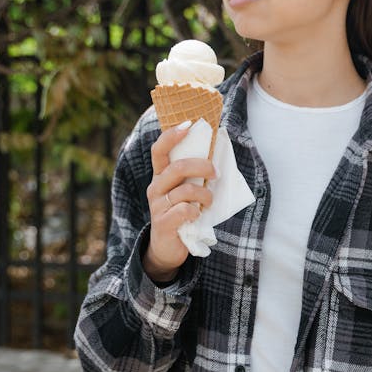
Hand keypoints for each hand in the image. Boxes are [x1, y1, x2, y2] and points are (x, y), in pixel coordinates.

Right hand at [143, 123, 214, 281]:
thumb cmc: (181, 214)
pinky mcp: (163, 223)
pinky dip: (196, 211)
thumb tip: (216, 157)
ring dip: (205, 195)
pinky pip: (184, 210)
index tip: (189, 124)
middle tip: (216, 173)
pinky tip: (197, 216)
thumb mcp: (184, 193)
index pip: (159, 150)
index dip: (171, 136)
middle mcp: (156, 188)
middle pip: (177, 167)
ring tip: (208, 201)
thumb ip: (192, 177)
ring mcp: (158, 205)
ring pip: (185, 190)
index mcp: (160, 176)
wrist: (167, 247)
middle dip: (202, 166)